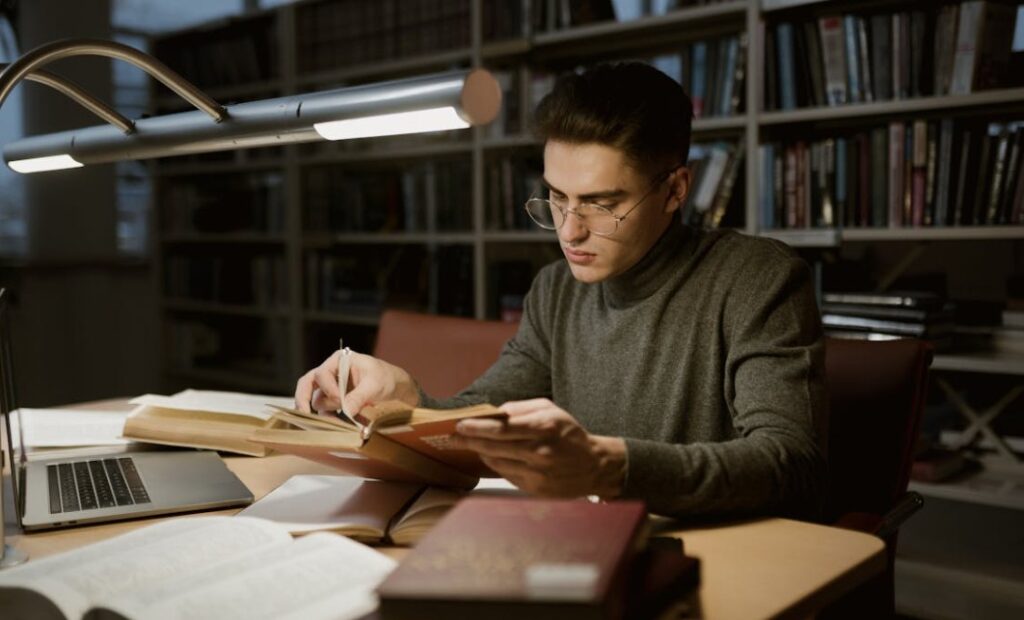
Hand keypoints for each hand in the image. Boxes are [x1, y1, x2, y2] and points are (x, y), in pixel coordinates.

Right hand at [294, 351, 419, 414]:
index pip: (321, 374)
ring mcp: (331, 388)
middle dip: (307, 400)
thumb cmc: (386, 378)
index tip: (340, 401)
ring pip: (317, 402)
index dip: (328, 389)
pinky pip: (323, 411)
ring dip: (325, 413)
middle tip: (305, 415)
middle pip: (308, 386)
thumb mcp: (374, 385)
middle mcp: (331, 373)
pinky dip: (327, 419)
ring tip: (339, 423)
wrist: (395, 387)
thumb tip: (346, 411)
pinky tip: (336, 427)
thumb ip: (359, 397)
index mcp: (339, 361)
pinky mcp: (335, 401)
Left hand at [450, 398, 625, 498]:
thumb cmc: (570, 434)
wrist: (594, 466)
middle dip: (471, 440)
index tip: (460, 425)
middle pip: (494, 446)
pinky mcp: (535, 489)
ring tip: (474, 444)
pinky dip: (497, 465)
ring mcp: (537, 473)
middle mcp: (540, 452)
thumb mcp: (550, 410)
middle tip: (455, 437)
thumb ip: (521, 409)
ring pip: (497, 462)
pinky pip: (507, 475)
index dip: (477, 427)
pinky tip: (493, 457)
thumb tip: (494, 413)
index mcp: (544, 427)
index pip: (501, 428)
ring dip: (482, 452)